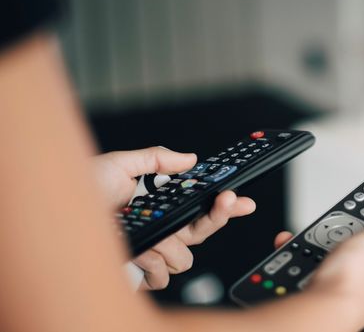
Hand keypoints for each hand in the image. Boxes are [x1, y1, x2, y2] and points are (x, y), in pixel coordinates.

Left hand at [93, 147, 256, 289]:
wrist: (53, 213)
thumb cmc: (80, 190)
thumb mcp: (120, 164)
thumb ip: (156, 158)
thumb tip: (189, 158)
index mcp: (161, 207)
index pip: (201, 209)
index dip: (226, 206)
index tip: (241, 199)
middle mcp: (160, 231)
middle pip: (203, 233)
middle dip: (217, 216)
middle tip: (224, 201)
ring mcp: (150, 252)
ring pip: (184, 258)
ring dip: (171, 243)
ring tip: (151, 231)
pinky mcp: (136, 270)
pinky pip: (161, 275)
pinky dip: (152, 264)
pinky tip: (140, 250)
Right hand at [274, 216, 363, 327]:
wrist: (320, 309)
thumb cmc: (353, 281)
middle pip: (355, 250)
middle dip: (341, 235)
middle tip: (333, 229)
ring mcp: (342, 290)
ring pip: (328, 259)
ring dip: (316, 246)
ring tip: (310, 241)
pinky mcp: (319, 293)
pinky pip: (308, 270)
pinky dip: (300, 261)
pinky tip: (297, 255)